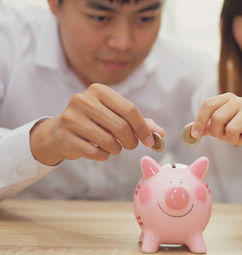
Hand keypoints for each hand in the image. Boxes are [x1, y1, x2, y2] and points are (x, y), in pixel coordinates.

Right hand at [30, 83, 163, 165]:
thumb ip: (140, 123)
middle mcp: (83, 100)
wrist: (61, 132)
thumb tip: (160, 133)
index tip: (149, 140)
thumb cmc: (96, 122)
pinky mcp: (64, 137)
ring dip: (117, 149)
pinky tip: (99, 150)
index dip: (143, 128)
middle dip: (131, 141)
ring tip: (113, 146)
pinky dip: (103, 156)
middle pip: (121, 126)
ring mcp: (71, 118)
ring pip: (108, 141)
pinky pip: (95, 152)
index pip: (130, 110)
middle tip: (131, 145)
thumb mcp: (117, 116)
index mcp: (99, 90)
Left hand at [191, 93, 241, 154]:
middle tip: (225, 135)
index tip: (196, 134)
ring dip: (232, 139)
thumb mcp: (218, 128)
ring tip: (239, 136)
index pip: (208, 105)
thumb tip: (188, 130)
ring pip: (232, 129)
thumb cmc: (237, 130)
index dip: (199, 120)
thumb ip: (204, 127)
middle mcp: (239, 100)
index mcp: (226, 98)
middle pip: (217, 118)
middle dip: (218, 133)